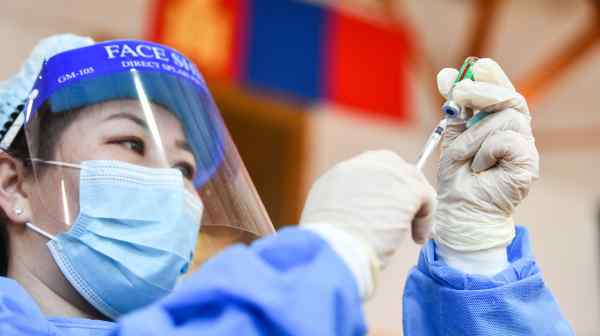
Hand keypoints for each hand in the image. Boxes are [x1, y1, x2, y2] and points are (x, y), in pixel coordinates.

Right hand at [300, 150, 435, 297]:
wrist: (333, 250)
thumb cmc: (328, 245)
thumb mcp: (326, 217)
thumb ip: (344, 208)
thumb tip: (360, 217)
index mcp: (341, 173)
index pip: (371, 170)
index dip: (382, 189)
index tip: (385, 208)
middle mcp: (363, 165)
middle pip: (393, 168)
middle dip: (400, 191)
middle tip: (404, 216)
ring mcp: (387, 173)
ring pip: (411, 180)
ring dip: (414, 205)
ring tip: (411, 230)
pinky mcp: (408, 189)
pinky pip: (427, 199)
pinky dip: (425, 219)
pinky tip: (417, 237)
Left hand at [433, 58, 538, 253]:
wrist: (460, 207)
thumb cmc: (458, 173)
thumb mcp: (453, 133)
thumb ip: (454, 106)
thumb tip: (446, 73)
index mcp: (499, 120)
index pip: (501, 89)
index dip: (489, 76)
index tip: (472, 67)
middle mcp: (516, 130)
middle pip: (509, 97)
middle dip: (481, 92)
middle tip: (457, 94)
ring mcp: (525, 146)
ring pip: (504, 118)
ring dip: (474, 135)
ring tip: (464, 156)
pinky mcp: (527, 163)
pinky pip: (506, 141)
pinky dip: (485, 152)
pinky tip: (480, 168)